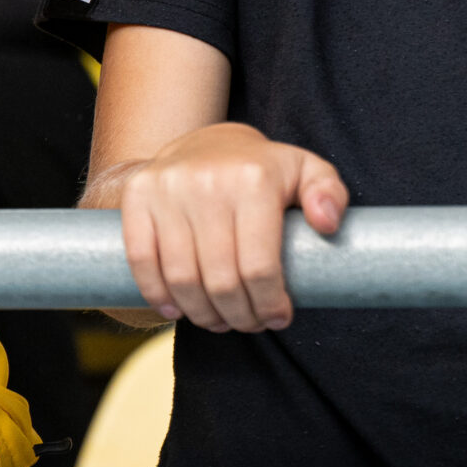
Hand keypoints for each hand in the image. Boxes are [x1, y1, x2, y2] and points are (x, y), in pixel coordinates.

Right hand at [105, 122, 348, 332]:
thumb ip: (329, 193)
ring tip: (219, 320)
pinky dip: (157, 295)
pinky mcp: (137, 195)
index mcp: (253, 179)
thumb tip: (328, 223)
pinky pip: (142, 260)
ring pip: (181, 278)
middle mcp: (207, 181)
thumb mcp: (306, 171)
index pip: (259, 267)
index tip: (278, 317)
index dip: (269, 304)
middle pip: (220, 280)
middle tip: (249, 323)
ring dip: (202, 314)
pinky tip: (176, 309)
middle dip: (239, 316)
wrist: (205, 142)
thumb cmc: (262, 171)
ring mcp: (167, 188)